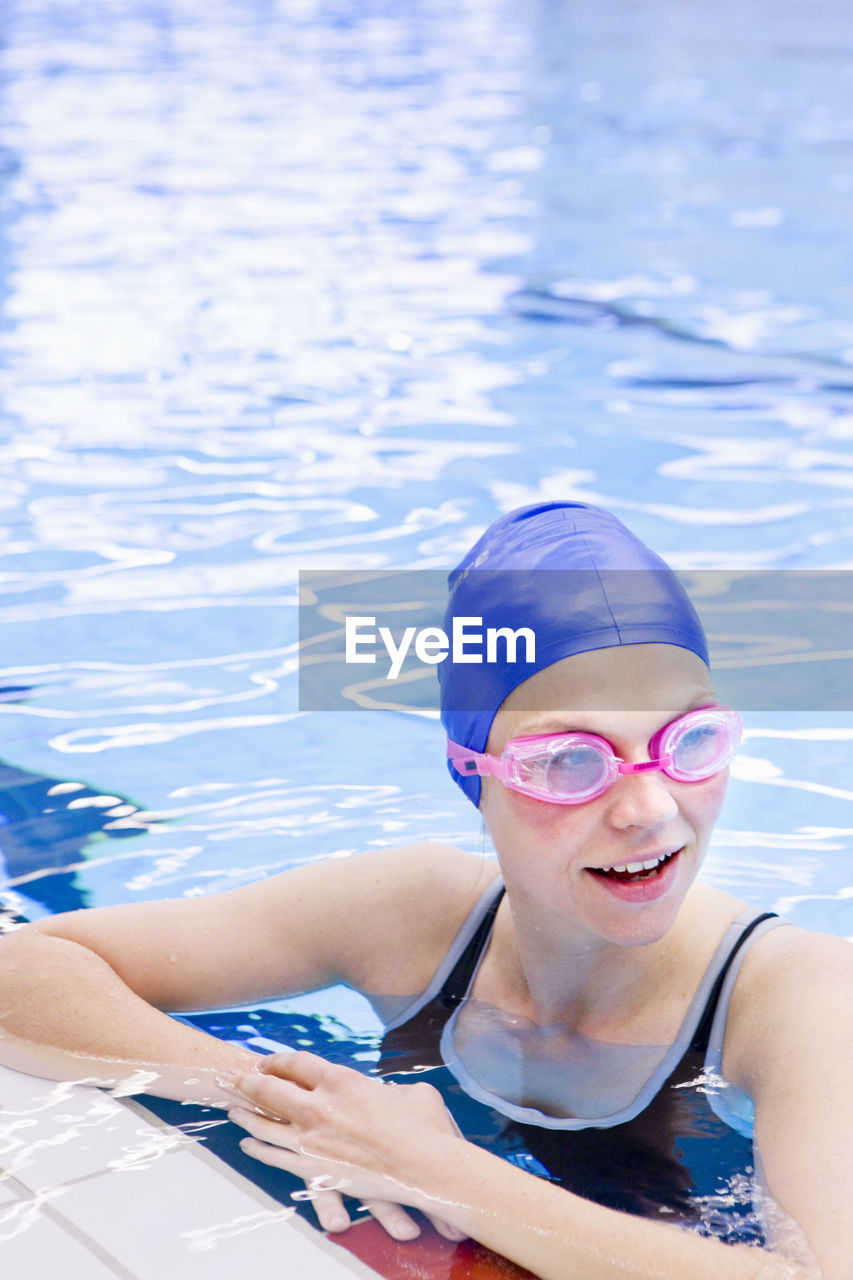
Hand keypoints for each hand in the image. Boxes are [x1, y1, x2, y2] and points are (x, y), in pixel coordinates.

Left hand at [222, 1051, 466, 1242]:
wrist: (427, 1169)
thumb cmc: (424, 1128)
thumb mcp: (410, 1093)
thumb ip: (390, 1090)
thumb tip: (391, 1094)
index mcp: (341, 1081)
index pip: (297, 1064)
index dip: (278, 1059)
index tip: (267, 1061)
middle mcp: (320, 1107)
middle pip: (270, 1088)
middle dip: (247, 1081)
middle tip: (231, 1077)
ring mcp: (313, 1141)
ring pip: (265, 1123)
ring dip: (244, 1113)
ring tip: (230, 1107)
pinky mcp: (314, 1170)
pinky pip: (275, 1157)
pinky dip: (258, 1149)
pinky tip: (246, 1144)